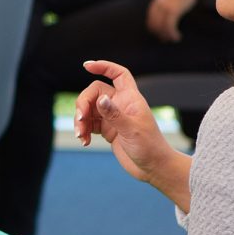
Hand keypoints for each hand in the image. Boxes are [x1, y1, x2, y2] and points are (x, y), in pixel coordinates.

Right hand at [73, 60, 191, 208]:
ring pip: (89, 109)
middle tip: (79, 120)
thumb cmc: (150, 147)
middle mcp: (121, 104)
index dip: (104, 66)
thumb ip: (114, 114)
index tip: (87, 66)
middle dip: (83, 104)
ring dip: (81, 121)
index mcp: (130, 98)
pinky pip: (90, 124)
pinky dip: (84, 130)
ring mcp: (113, 117)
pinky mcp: (108, 130)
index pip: (118, 74)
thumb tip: (100, 99)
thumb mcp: (131, 130)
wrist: (154, 168)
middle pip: (95, 93)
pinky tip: (84, 141)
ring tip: (80, 136)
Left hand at [144, 0, 198, 42]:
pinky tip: (177, 36)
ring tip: (173, 39)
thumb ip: (168, 2)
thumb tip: (171, 13)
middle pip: (154, 24)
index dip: (153, 27)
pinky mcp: (173, 11)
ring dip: (167, 36)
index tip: (158, 33)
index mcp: (158, 0)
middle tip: (165, 39)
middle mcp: (158, 4)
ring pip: (161, 27)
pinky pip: (169, 27)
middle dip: (159, 33)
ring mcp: (165, 7)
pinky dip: (172, 34)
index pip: (151, 17)